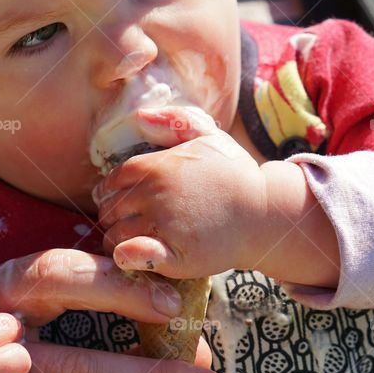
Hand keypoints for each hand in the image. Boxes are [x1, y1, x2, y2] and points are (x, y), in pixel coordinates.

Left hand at [94, 106, 268, 277]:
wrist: (264, 213)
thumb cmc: (235, 175)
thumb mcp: (209, 136)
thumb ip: (174, 122)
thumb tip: (140, 116)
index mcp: (155, 168)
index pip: (110, 182)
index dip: (111, 194)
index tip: (123, 202)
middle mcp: (153, 194)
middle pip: (109, 210)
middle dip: (114, 218)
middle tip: (130, 224)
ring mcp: (162, 225)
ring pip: (115, 236)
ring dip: (118, 241)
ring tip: (136, 242)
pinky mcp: (173, 255)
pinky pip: (131, 256)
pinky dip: (126, 256)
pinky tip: (134, 256)